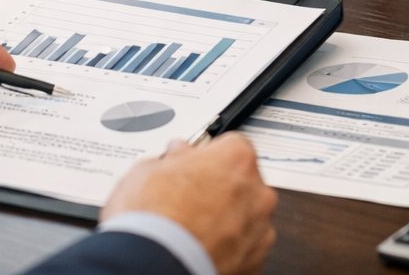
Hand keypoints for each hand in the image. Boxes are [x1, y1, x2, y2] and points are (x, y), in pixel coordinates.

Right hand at [103, 134, 276, 274]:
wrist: (154, 264)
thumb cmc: (152, 217)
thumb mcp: (148, 169)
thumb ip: (172, 158)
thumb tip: (175, 158)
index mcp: (237, 159)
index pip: (232, 146)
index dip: (209, 156)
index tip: (194, 164)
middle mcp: (257, 194)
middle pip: (243, 183)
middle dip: (220, 189)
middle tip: (188, 198)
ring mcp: (260, 232)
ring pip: (246, 219)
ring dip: (226, 221)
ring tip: (191, 230)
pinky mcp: (255, 264)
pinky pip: (243, 249)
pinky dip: (227, 249)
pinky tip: (200, 248)